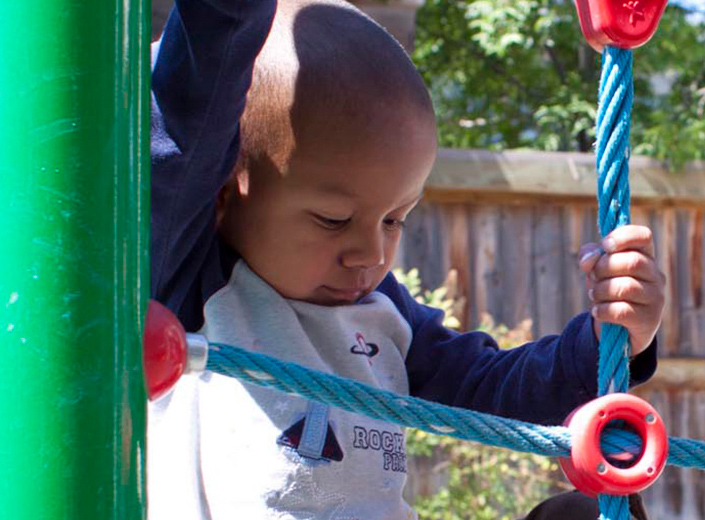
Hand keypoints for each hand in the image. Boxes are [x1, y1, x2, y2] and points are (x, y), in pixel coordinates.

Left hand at [578, 225, 664, 355]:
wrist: (618, 329)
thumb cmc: (608, 290)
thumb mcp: (596, 269)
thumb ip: (589, 256)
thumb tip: (589, 259)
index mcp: (645, 256)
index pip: (644, 236)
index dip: (623, 237)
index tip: (605, 245)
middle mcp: (655, 275)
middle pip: (632, 262)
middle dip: (603, 268)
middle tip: (594, 277)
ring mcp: (655, 298)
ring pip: (626, 287)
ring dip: (600, 291)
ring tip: (594, 295)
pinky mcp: (649, 320)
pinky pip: (621, 311)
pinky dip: (602, 310)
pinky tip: (597, 311)